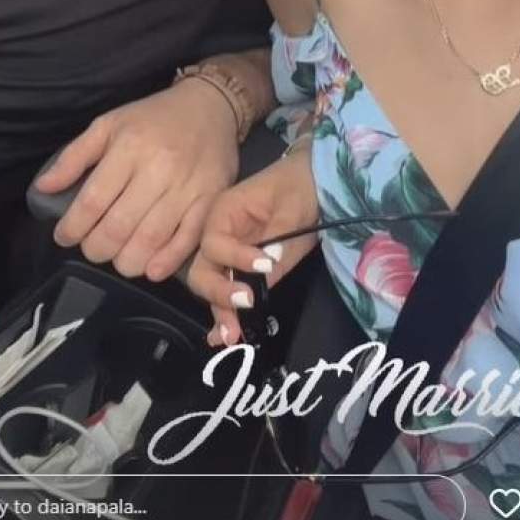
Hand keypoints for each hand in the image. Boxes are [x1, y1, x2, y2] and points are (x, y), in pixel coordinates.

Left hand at [34, 80, 238, 279]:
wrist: (210, 105)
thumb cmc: (153, 118)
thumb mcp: (108, 124)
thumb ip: (74, 156)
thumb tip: (43, 188)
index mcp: (130, 147)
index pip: (93, 201)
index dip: (72, 227)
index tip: (64, 236)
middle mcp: (159, 168)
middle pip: (119, 226)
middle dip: (96, 248)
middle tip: (92, 248)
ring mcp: (188, 187)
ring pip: (151, 240)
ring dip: (126, 261)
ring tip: (117, 258)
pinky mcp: (211, 200)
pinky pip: (188, 240)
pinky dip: (167, 262)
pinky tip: (150, 269)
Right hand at [187, 142, 318, 346]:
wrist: (315, 183)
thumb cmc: (300, 186)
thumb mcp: (291, 206)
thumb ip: (278, 237)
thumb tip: (266, 270)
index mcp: (223, 212)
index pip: (214, 242)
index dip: (234, 257)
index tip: (265, 264)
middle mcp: (219, 236)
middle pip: (204, 269)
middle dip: (218, 292)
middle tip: (244, 303)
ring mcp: (231, 256)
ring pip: (213, 287)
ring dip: (221, 312)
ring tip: (233, 336)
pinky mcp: (245, 271)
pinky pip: (230, 293)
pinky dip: (226, 314)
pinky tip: (225, 337)